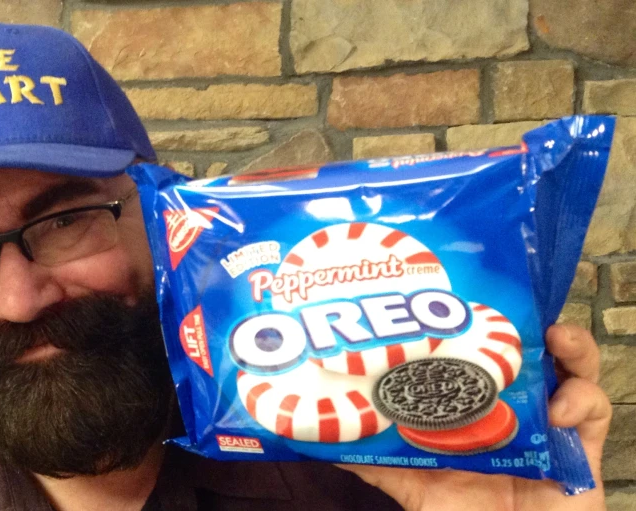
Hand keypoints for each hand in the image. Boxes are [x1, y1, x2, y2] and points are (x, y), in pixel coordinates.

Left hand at [338, 324, 611, 510]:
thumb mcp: (413, 483)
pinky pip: (596, 407)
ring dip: (567, 341)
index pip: (478, 351)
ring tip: (552, 336)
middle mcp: (514, 404)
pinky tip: (560, 411)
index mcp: (475, 404)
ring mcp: (551, 420)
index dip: (473, 321)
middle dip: (521, 319)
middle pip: (525, 346)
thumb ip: (376, 460)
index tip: (455, 297)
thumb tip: (325, 437)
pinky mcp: (585, 444)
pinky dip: (583, 399)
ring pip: (570, 362)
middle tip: (505, 304)